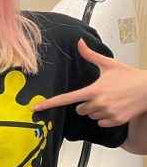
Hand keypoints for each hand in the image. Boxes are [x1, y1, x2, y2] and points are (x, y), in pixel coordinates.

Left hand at [32, 38, 146, 126]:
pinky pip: (102, 123)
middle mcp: (99, 103)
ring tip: (110, 100)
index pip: (66, 98)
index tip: (36, 107)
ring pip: (91, 116)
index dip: (49, 103)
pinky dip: (106, 118)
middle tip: (100, 95)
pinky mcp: (116, 121)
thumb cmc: (129, 76)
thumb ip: (90, 55)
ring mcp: (108, 113)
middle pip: (79, 109)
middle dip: (86, 104)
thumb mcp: (109, 64)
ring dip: (96, 110)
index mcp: (94, 89)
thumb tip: (79, 43)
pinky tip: (115, 108)